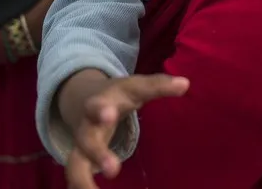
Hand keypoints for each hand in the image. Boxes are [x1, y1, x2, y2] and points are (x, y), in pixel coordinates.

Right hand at [63, 73, 189, 188]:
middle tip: (112, 170)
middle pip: (87, 140)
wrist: (84, 99)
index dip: (104, 109)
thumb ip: (157, 86)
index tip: (109, 114)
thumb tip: (185, 83)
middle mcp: (87, 126)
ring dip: (84, 182)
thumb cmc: (117, 96)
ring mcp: (81, 146)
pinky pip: (77, 178)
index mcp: (100, 104)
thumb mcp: (134, 87)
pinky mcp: (80, 161)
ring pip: (75, 165)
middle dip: (98, 153)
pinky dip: (84, 188)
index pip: (101, 103)